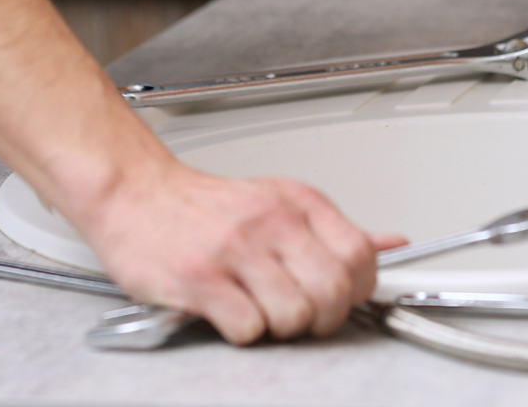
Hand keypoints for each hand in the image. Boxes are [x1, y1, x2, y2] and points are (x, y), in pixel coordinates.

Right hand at [78, 156, 406, 343]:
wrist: (135, 195)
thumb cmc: (204, 206)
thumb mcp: (278, 202)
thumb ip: (334, 230)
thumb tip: (391, 244)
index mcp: (296, 201)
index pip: (359, 255)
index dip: (357, 290)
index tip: (339, 298)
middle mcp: (270, 221)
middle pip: (333, 290)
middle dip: (323, 317)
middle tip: (303, 316)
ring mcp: (234, 249)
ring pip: (294, 314)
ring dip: (280, 327)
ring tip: (260, 310)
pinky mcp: (200, 278)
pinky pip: (248, 328)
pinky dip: (243, 332)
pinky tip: (230, 312)